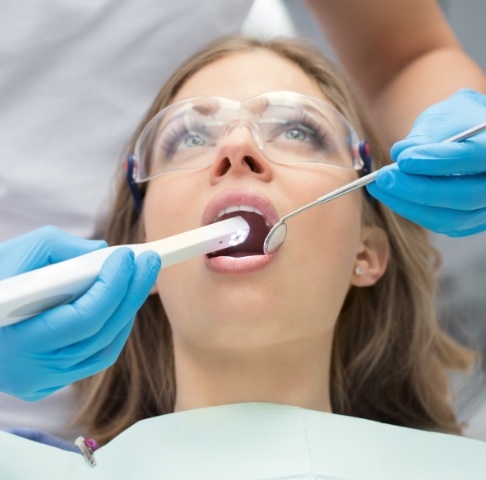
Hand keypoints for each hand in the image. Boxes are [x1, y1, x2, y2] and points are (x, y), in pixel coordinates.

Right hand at [0, 226, 160, 400]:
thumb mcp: (17, 254)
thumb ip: (61, 248)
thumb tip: (104, 253)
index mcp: (14, 339)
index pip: (83, 318)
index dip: (112, 286)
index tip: (127, 257)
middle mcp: (30, 369)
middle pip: (101, 333)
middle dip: (130, 293)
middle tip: (148, 263)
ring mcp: (41, 380)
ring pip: (104, 349)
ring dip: (126, 311)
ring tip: (138, 280)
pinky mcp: (49, 381)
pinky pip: (95, 358)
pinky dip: (113, 330)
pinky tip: (121, 304)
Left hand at [367, 89, 485, 235]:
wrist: (472, 135)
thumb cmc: (458, 122)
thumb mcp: (444, 117)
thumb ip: (425, 136)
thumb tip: (400, 153)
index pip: (474, 157)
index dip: (438, 161)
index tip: (403, 159)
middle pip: (465, 195)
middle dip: (418, 189)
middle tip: (384, 178)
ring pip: (452, 217)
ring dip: (409, 204)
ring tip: (380, 186)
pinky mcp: (473, 222)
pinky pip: (443, 224)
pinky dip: (414, 211)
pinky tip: (392, 196)